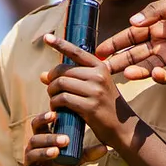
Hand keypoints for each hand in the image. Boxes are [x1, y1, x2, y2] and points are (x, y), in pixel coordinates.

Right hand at [15, 112, 104, 165]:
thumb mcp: (73, 159)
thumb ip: (87, 152)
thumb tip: (106, 147)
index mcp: (42, 139)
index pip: (40, 123)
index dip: (45, 117)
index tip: (55, 113)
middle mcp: (33, 147)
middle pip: (36, 137)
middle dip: (50, 137)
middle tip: (65, 139)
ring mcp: (30, 161)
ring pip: (33, 153)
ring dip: (44, 152)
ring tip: (56, 152)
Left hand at [42, 34, 130, 148]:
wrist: (123, 128)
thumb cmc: (104, 107)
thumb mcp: (92, 88)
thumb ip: (70, 79)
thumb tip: (42, 75)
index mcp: (100, 67)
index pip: (76, 51)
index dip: (59, 43)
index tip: (46, 37)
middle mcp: (98, 75)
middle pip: (62, 70)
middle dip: (51, 80)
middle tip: (51, 90)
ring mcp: (95, 91)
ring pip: (60, 84)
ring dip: (51, 93)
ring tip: (54, 100)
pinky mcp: (90, 106)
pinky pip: (62, 99)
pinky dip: (55, 103)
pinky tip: (57, 108)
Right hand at [96, 0, 165, 82]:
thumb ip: (155, 12)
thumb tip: (132, 23)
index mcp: (159, 24)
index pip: (131, 34)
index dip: (115, 42)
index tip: (99, 50)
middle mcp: (162, 42)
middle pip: (134, 52)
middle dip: (117, 59)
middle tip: (101, 67)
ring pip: (146, 66)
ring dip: (134, 69)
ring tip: (123, 73)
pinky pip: (165, 76)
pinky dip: (157, 76)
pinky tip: (152, 73)